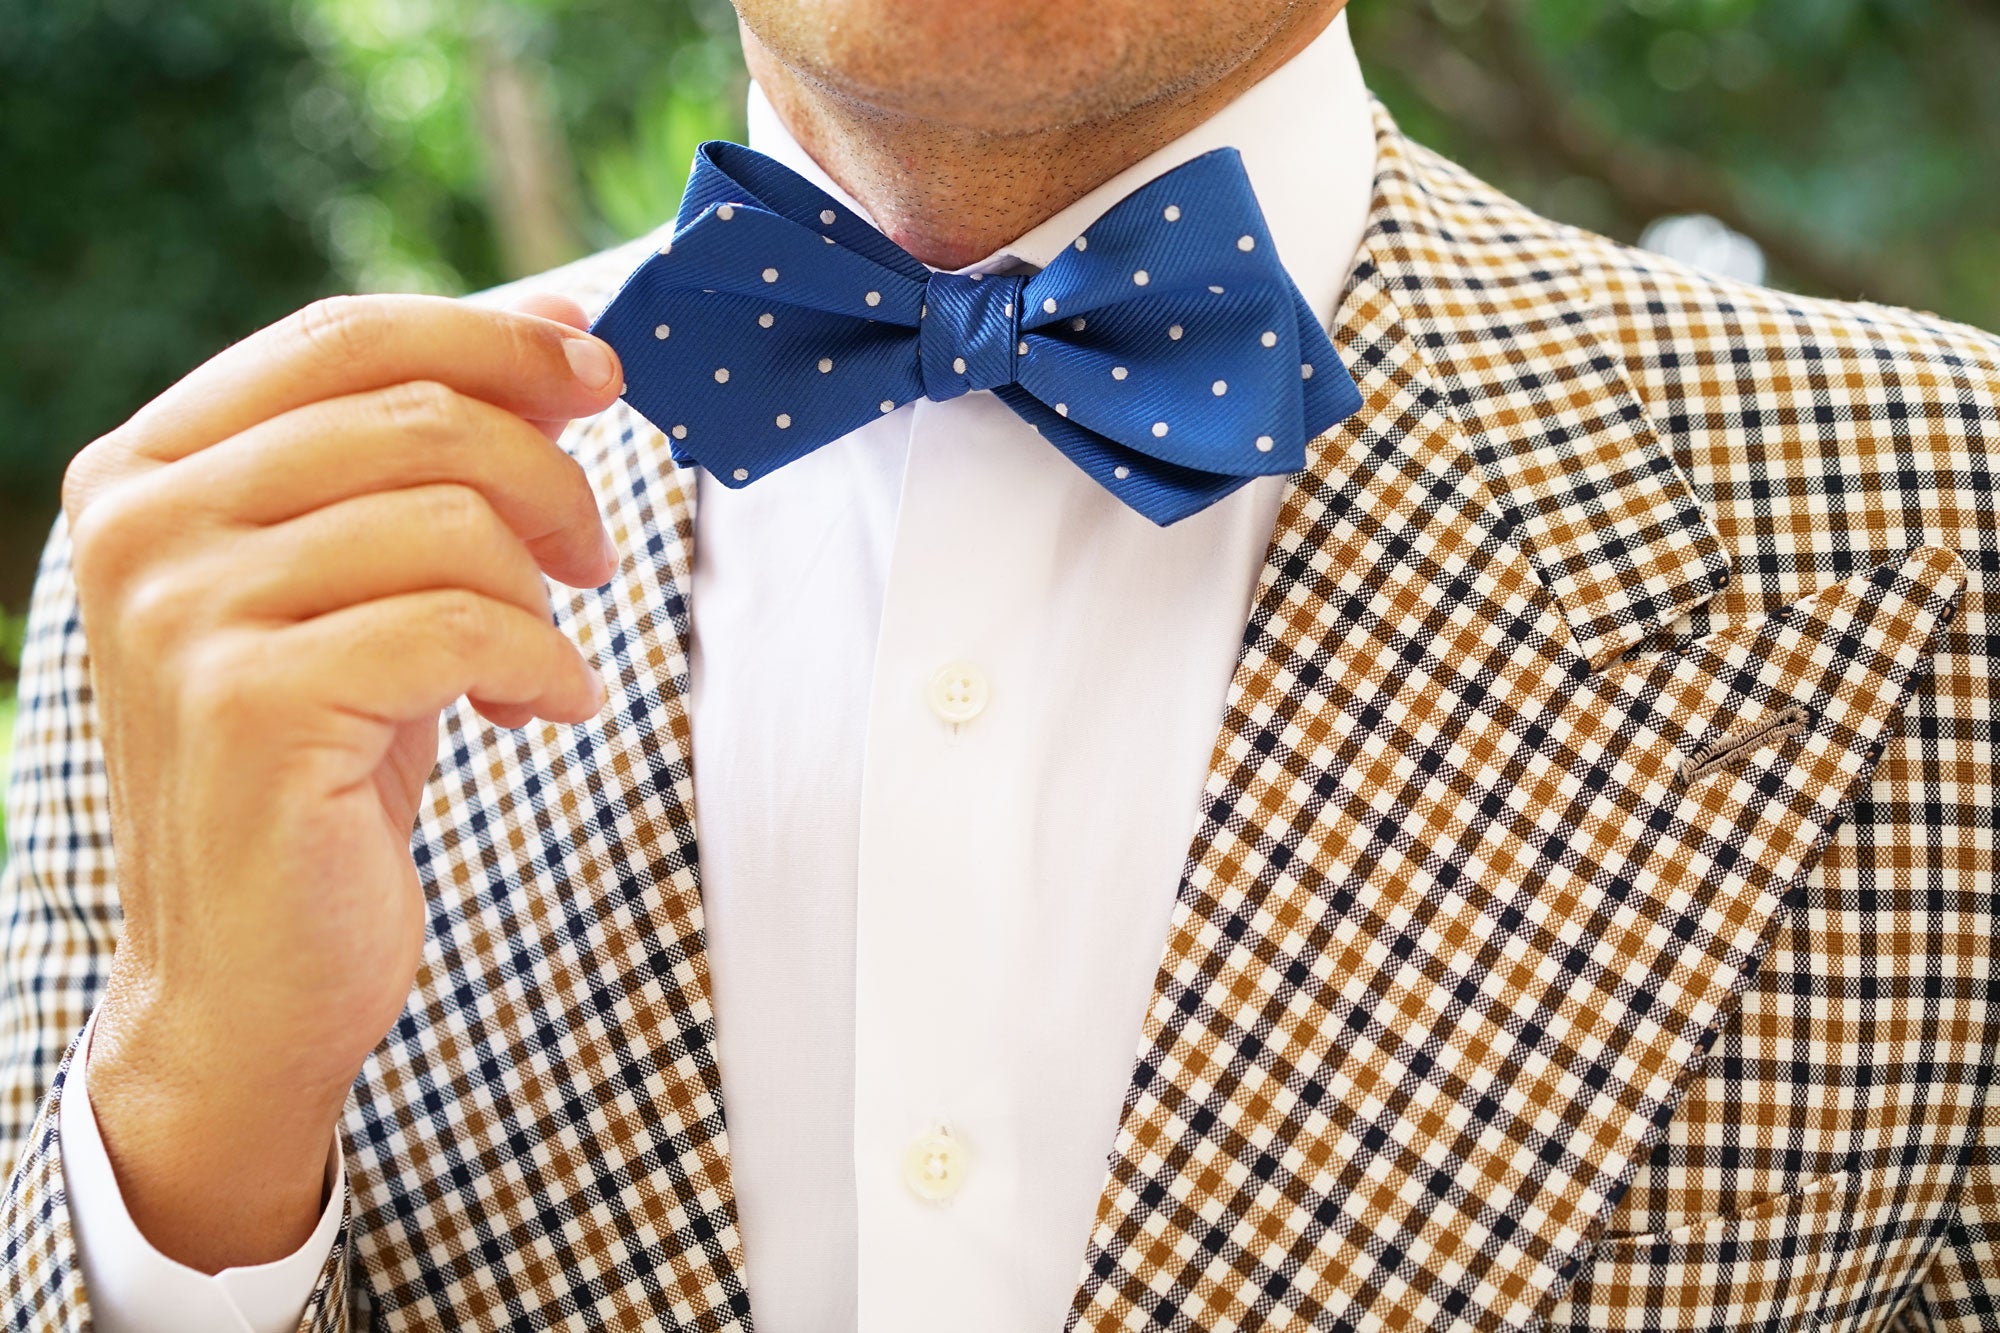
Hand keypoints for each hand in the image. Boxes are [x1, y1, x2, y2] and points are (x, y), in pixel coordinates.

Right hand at [59, 292, 622, 1270]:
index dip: (494, 338)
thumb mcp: (362, 588)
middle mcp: (141, 523)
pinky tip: (545, 712)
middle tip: (594, 558)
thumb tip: (556, 333)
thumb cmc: (322, 770)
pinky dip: (544, 666)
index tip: (598, 372)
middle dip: (549, 476)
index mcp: (150, 468)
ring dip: (541, 594)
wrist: (248, 976)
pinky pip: (464, 627)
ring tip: (541, 662)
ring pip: (450, 519)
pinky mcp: (249, 706)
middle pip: (416, 413)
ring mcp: (182, 614)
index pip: (343, 335)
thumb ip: (420, 463)